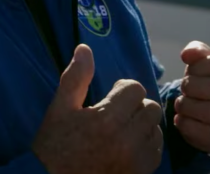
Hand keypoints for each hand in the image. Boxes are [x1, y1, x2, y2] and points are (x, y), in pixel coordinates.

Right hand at [32, 45, 163, 173]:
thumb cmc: (54, 147)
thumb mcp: (60, 110)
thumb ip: (75, 78)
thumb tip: (85, 48)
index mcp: (107, 119)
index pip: (135, 89)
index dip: (122, 90)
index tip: (108, 99)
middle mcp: (127, 139)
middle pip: (150, 108)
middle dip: (135, 107)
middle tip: (116, 115)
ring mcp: (136, 160)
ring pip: (156, 130)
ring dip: (142, 127)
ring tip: (122, 132)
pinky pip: (156, 152)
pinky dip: (146, 147)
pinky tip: (127, 148)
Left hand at [173, 41, 209, 154]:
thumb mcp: (205, 62)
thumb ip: (197, 51)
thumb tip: (187, 54)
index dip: (200, 66)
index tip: (191, 71)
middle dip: (193, 86)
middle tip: (184, 88)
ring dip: (188, 106)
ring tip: (182, 103)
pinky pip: (207, 134)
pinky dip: (187, 125)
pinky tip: (181, 118)